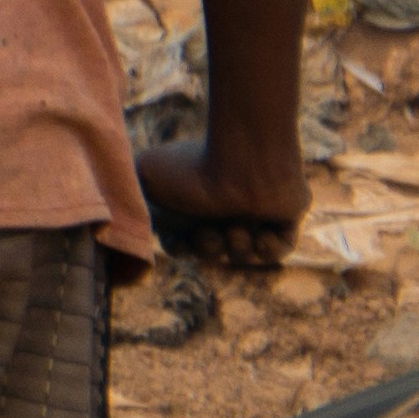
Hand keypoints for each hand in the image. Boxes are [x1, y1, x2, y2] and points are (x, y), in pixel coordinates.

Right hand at [139, 132, 304, 268]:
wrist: (243, 163)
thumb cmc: (194, 168)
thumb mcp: (145, 173)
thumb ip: (131, 193)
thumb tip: (131, 212)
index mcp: (197, 200)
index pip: (186, 241)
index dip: (182, 247)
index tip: (182, 240)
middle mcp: (224, 207)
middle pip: (212, 252)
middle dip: (208, 248)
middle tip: (211, 231)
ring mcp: (257, 213)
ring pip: (243, 254)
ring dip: (237, 245)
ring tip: (239, 223)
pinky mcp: (286, 218)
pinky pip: (279, 251)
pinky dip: (268, 249)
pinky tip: (261, 231)